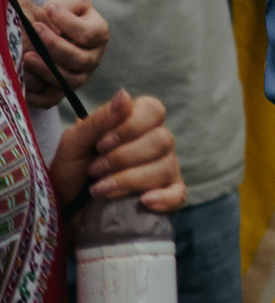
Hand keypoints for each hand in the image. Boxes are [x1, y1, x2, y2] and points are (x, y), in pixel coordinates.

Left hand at [18, 0, 105, 108]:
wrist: (61, 31)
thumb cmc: (67, 13)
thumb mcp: (70, 2)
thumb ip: (60, 4)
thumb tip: (33, 6)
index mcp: (99, 34)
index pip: (88, 34)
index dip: (68, 23)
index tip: (49, 8)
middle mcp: (94, 58)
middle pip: (80, 60)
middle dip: (55, 46)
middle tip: (34, 30)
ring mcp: (80, 76)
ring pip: (69, 81)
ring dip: (47, 70)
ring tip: (27, 57)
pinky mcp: (62, 90)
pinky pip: (51, 99)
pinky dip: (36, 95)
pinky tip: (21, 81)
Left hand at [50, 90, 183, 214]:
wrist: (66, 208)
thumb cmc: (72, 171)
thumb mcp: (75, 143)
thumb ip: (99, 120)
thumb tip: (124, 94)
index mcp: (138, 123)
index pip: (154, 110)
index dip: (131, 126)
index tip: (102, 144)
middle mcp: (157, 143)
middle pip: (162, 140)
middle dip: (123, 157)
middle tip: (95, 170)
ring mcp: (165, 169)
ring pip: (165, 167)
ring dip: (130, 179)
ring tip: (100, 189)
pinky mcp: (167, 195)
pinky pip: (178, 194)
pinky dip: (163, 198)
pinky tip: (143, 201)